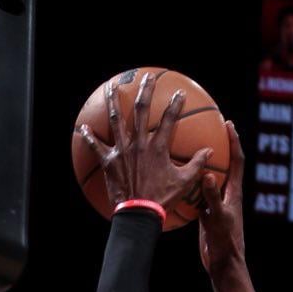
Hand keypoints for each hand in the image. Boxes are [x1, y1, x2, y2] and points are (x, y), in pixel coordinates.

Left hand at [77, 71, 214, 219]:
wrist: (139, 214)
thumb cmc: (162, 200)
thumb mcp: (184, 183)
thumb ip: (197, 164)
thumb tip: (209, 151)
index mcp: (158, 147)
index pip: (169, 119)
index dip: (175, 105)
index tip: (179, 93)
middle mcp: (139, 143)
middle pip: (142, 110)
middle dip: (146, 90)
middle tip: (147, 77)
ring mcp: (122, 151)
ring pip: (116, 120)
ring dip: (114, 102)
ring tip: (112, 87)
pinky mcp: (109, 162)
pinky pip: (97, 147)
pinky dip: (89, 137)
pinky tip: (83, 127)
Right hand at [198, 120, 244, 275]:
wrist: (223, 264)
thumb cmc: (224, 242)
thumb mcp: (217, 218)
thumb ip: (212, 197)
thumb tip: (207, 175)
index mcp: (233, 192)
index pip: (237, 160)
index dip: (234, 141)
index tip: (227, 123)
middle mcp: (226, 194)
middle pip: (225, 163)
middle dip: (219, 144)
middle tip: (210, 126)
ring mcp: (216, 204)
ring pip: (209, 177)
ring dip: (202, 162)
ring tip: (189, 146)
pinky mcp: (207, 213)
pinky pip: (197, 193)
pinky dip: (188, 183)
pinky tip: (175, 177)